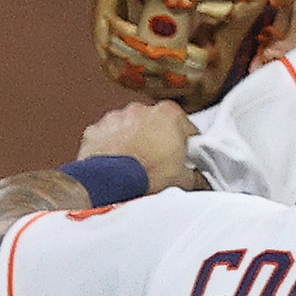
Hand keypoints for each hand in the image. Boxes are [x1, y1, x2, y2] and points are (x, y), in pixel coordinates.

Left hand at [77, 100, 204, 192]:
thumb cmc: (148, 176)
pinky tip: (116, 166)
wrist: (111, 185)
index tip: (186, 158)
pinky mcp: (95, 130)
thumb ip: (196, 176)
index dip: (188, 145)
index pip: (186, 127)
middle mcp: (141, 110)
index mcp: (169, 114)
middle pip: (156, 124)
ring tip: (135, 167)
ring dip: (133, 141)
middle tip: (160, 164)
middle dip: (158, 140)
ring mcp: (116, 118)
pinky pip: (106, 137)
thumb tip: (200, 181)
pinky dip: (111, 147)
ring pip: (129, 128)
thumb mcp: (183, 180)